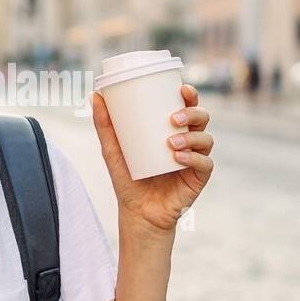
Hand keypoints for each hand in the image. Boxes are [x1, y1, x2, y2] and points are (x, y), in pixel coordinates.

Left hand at [91, 83, 213, 234]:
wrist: (137, 212)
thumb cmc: (128, 178)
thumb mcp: (112, 150)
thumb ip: (104, 125)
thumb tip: (94, 95)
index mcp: (173, 129)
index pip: (187, 105)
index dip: (190, 94)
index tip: (182, 88)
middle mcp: (188, 141)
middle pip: (202, 118)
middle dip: (193, 113)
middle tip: (173, 118)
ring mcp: (195, 159)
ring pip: (206, 139)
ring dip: (191, 137)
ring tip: (170, 143)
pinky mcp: (198, 178)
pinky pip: (205, 164)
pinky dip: (193, 158)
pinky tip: (179, 158)